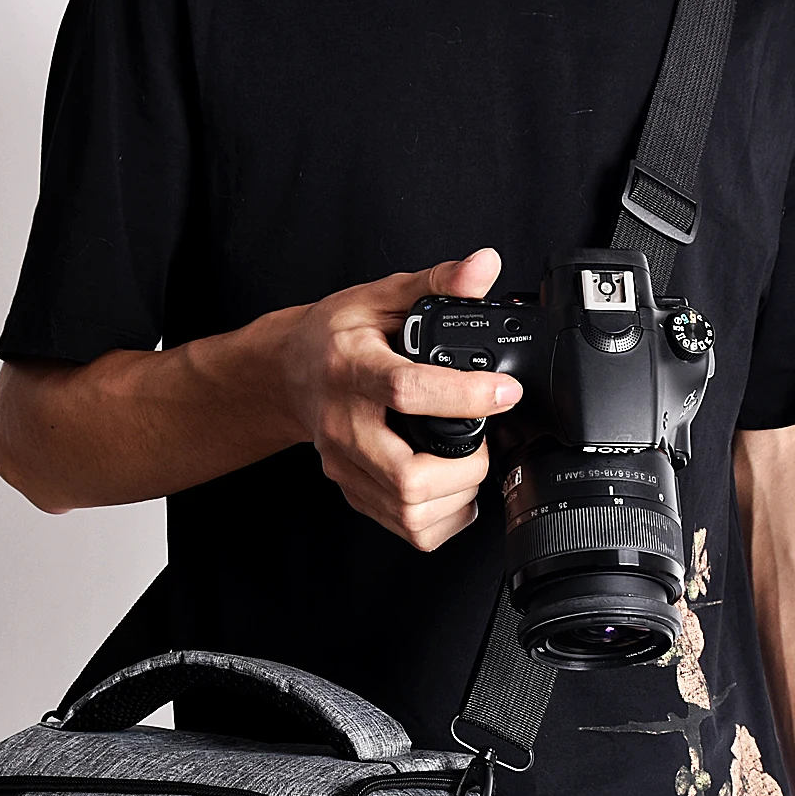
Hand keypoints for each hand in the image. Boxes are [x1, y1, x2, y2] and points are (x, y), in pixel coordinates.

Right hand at [275, 248, 521, 550]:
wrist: (289, 375)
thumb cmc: (335, 337)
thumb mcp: (379, 296)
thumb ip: (436, 281)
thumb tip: (484, 266)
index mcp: (353, 370)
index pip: (407, 391)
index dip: (464, 396)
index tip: (505, 392)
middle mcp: (346, 426)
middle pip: (407, 477)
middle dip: (464, 469)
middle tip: (484, 442)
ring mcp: (347, 466)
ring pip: (409, 511)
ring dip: (456, 496)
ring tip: (470, 465)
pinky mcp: (354, 492)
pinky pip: (407, 529)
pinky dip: (442, 518)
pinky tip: (452, 489)